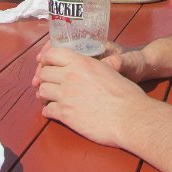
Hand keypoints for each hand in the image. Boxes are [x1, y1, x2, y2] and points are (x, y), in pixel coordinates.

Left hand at [34, 46, 149, 146]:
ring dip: (44, 94)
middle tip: (48, 83)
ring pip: (42, 90)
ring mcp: (66, 95)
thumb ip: (96, 66)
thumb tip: (98, 64)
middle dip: (43, 78)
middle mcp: (71, 76)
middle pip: (43, 73)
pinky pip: (47, 110)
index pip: (53, 53)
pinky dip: (48, 110)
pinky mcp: (65, 114)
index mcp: (82, 62)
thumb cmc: (126, 94)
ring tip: (49, 98)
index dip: (47, 59)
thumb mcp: (110, 70)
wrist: (130, 117)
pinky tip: (53, 111)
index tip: (47, 65)